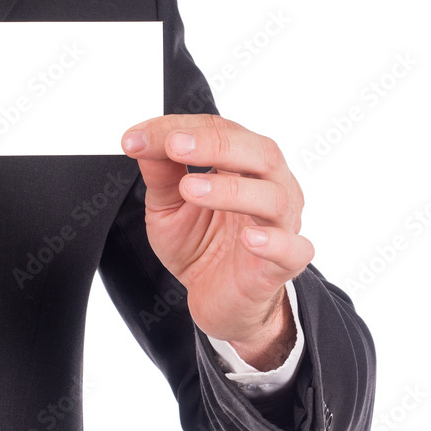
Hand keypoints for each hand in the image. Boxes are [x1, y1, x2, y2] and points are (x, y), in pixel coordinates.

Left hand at [121, 114, 313, 369]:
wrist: (218, 301)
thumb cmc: (202, 246)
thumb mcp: (168, 206)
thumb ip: (161, 173)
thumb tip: (142, 141)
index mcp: (245, 166)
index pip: (221, 131)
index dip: (180, 128)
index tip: (137, 139)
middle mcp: (271, 187)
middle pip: (260, 153)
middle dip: (215, 145)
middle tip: (175, 146)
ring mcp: (282, 225)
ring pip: (273, 197)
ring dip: (231, 190)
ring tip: (191, 189)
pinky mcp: (284, 264)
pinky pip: (293, 249)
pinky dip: (275, 242)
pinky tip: (250, 238)